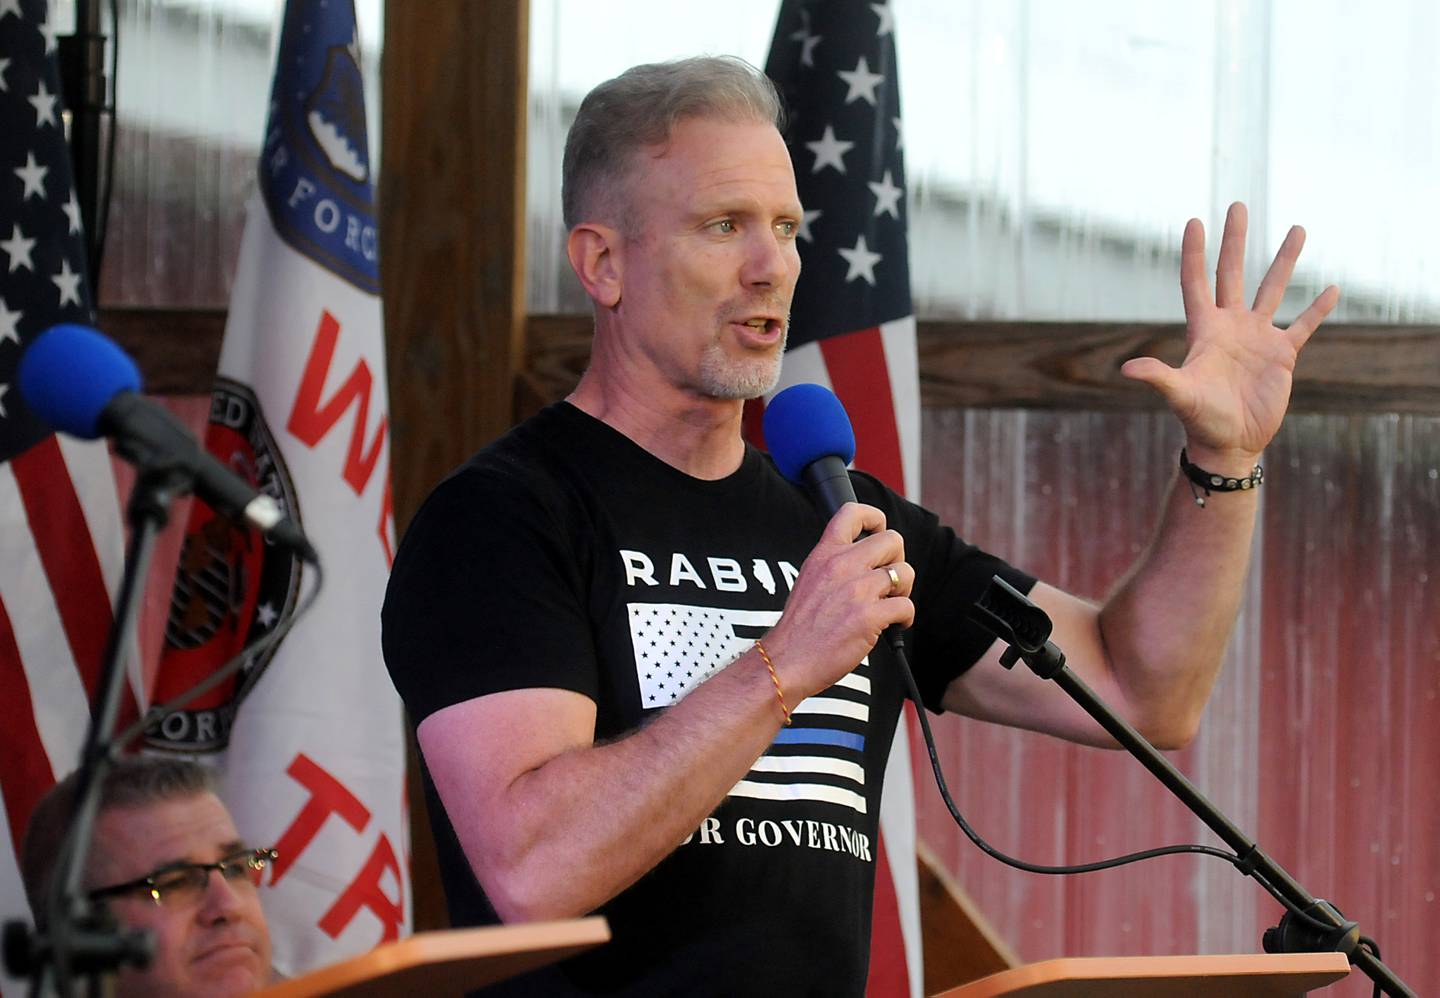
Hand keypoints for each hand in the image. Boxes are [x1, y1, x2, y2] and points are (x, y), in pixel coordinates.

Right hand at [762, 503, 913, 701]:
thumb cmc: (798, 629)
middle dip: (898, 560)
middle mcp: (841, 565)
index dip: (875, 518)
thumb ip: (834, 566)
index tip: (878, 533)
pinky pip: (906, 606)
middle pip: (892, 540)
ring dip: (904, 590)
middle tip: (888, 581)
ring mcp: (856, 590)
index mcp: (824, 554)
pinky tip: (894, 625)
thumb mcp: (809, 581)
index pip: (852, 513)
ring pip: (905, 572)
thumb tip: (866, 564)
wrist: (785, 661)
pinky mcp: (868, 616)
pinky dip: (906, 617)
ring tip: (890, 605)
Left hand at [1121, 202, 1339, 467]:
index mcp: (1204, 330)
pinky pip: (1303, 325)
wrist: (1230, 444)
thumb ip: (1158, 378)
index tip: (1195, 220)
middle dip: (1235, 240)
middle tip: (1237, 205)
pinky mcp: (1282, 355)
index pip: (1197, 280)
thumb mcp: (1180, 395)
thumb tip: (1128, 369)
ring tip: (1298, 229)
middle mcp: (1231, 326)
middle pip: (1233, 273)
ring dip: (1284, 261)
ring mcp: (1257, 338)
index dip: (1195, 252)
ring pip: (1272, 289)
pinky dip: (1317, 308)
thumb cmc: (1201, 420)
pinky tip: (1331, 288)